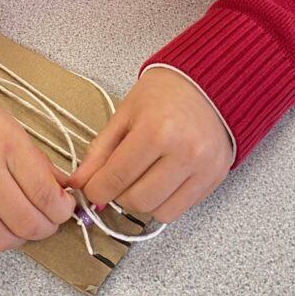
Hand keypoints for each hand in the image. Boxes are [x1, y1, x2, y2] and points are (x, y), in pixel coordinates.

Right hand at [0, 97, 75, 251]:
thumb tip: (61, 191)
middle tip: (47, 222)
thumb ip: (38, 163)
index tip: (64, 209)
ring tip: (20, 226)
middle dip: (45, 228)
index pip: (44, 193)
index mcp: (7, 146)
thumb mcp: (11, 129)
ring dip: (18, 239)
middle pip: (25, 222)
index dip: (62, 210)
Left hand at [68, 68, 234, 223]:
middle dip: (119, 195)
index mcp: (156, 130)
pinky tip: (160, 181)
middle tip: (118, 179)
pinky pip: (180, 209)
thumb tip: (80, 182)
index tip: (92, 187)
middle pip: (137, 201)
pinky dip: (163, 202)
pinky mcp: (215, 177)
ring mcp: (203, 167)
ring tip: (141, 178)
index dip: (96, 189)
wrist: (207, 83)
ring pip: (159, 211)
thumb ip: (100, 150)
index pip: (115, 178)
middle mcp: (184, 152)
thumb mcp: (125, 114)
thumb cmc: (164, 93)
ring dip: (142, 201)